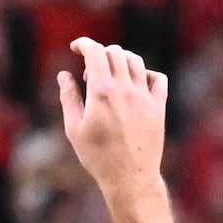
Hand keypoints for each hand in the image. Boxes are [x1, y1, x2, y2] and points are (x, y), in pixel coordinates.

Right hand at [56, 37, 168, 195]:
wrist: (130, 179)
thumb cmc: (97, 157)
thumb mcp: (74, 129)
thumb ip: (69, 98)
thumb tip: (64, 75)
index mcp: (102, 92)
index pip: (95, 51)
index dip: (84, 44)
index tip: (77, 47)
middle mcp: (125, 90)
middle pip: (115, 52)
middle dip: (100, 54)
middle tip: (91, 73)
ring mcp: (144, 98)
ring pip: (135, 61)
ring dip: (120, 60)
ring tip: (111, 76)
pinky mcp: (159, 108)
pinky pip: (158, 79)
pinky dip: (146, 74)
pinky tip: (136, 84)